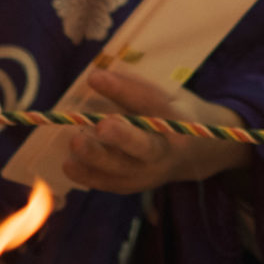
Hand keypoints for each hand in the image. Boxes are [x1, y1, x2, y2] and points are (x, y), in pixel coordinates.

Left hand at [65, 69, 252, 194]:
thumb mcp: (165, 96)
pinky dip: (87, 175)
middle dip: (121, 137)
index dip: (122, 90)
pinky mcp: (134, 186)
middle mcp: (166, 151)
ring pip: (123, 169)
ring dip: (96, 158)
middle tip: (100, 126)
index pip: (149, 103)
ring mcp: (150, 173)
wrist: (196, 154)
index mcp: (177, 120)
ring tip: (74, 142)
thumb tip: (96, 77)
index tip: (95, 77)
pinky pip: (109, 183)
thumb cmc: (173, 115)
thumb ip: (137, 90)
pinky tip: (68, 164)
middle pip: (143, 146)